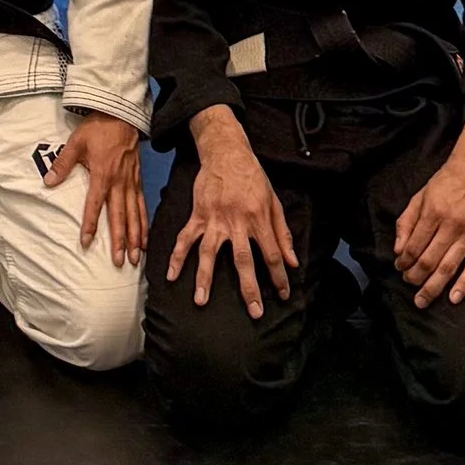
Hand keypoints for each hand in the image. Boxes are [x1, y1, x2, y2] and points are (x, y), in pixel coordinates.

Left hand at [43, 113, 146, 265]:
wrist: (120, 113)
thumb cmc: (97, 128)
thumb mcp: (76, 142)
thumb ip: (62, 164)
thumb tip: (48, 182)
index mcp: (103, 175)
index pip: (95, 204)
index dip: (90, 224)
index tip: (86, 243)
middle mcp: (119, 182)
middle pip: (119, 216)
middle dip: (120, 240)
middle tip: (119, 261)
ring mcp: (131, 181)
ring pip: (134, 214)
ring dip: (135, 237)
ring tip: (135, 257)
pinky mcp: (138, 179)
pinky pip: (142, 204)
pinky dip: (144, 222)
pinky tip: (145, 237)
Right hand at [166, 104, 295, 316]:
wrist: (226, 152)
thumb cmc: (253, 177)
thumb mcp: (274, 201)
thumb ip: (282, 233)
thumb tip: (292, 262)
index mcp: (258, 218)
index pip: (272, 254)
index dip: (279, 276)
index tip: (283, 295)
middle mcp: (237, 221)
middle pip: (243, 260)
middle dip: (249, 288)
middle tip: (253, 312)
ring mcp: (215, 219)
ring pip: (209, 253)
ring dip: (204, 278)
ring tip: (201, 302)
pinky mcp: (198, 215)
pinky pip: (186, 238)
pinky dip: (177, 256)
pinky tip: (171, 275)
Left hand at [393, 117, 464, 310]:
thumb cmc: (445, 183)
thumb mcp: (419, 196)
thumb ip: (406, 222)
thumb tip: (398, 250)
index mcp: (433, 212)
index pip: (414, 245)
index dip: (404, 261)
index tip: (399, 267)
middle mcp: (452, 225)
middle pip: (429, 260)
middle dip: (415, 276)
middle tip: (408, 283)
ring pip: (449, 268)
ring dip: (433, 287)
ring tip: (421, 299)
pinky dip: (464, 285)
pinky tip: (453, 298)